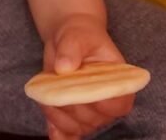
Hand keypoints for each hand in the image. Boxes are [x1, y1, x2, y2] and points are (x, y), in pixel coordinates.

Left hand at [38, 15, 134, 139]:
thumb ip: (71, 49)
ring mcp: (90, 111)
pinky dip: (60, 135)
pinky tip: (52, 132)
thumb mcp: (76, 36)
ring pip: (78, 127)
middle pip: (94, 119)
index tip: (85, 93)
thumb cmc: (80, 36)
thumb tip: (64, 67)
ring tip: (46, 99)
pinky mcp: (74, 115)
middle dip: (73, 108)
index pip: (119, 104)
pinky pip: (69, 133)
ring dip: (60, 118)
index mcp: (120, 82)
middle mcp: (107, 102)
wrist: (68, 40)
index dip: (104, 105)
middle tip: (55, 90)